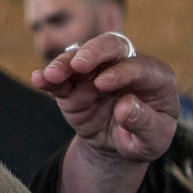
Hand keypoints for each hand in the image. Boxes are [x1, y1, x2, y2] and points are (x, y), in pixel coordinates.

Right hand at [31, 33, 178, 163]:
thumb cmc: (143, 138)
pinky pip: (61, 79)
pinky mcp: (74, 85)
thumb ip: (145, 124)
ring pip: (80, 57)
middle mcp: (125, 66)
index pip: (139, 67)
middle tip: (79, 63)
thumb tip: (125, 105)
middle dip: (94, 51)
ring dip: (65, 63)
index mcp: (155, 77)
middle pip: (112, 46)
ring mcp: (97, 73)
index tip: (103, 84)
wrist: (119, 146)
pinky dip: (49, 78)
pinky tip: (38, 79)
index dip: (121, 72)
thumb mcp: (153, 141)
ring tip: (52, 75)